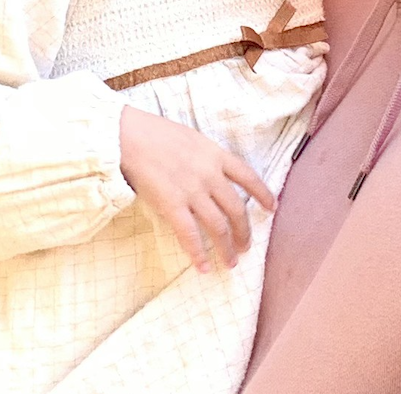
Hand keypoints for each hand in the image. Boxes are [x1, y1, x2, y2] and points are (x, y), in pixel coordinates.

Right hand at [117, 106, 276, 272]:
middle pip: (237, 208)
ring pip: (219, 226)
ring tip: (230, 262)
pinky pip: (190, 235)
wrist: (129, 136)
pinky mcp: (173, 205)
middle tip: (245, 246)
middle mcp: (210, 175)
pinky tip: (202, 267)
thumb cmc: (155, 133)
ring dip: (227, 248)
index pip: (248, 176)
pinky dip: (198, 254)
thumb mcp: (191, 139)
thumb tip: (212, 177)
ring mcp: (193, 191)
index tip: (271, 208)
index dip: (263, 193)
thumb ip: (205, 158)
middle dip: (244, 231)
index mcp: (216, 155)